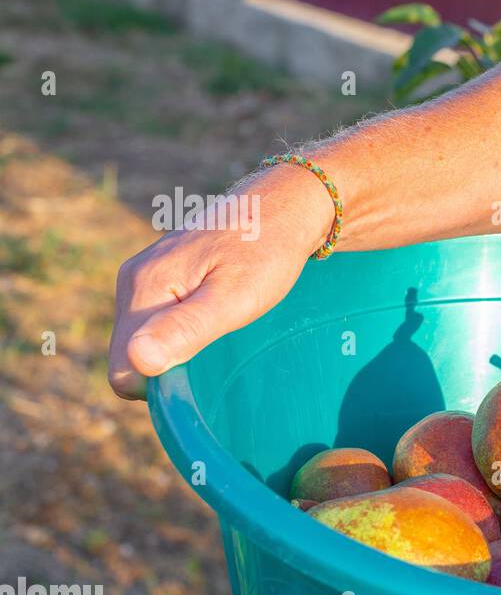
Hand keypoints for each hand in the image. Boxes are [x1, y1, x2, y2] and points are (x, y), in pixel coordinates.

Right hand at [108, 166, 332, 399]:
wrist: (281, 208)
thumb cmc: (266, 252)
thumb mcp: (234, 297)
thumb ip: (186, 328)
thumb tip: (138, 361)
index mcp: (142, 287)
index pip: (124, 370)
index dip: (161, 386)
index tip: (205, 369)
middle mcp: (132, 280)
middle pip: (131, 357)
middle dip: (170, 366)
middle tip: (221, 345)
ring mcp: (143, 277)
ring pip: (144, 340)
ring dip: (178, 348)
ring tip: (221, 328)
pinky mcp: (159, 277)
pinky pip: (156, 322)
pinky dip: (182, 331)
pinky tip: (214, 317)